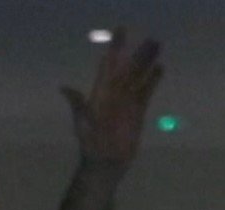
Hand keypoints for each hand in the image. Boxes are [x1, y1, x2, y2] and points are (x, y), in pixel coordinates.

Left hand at [63, 30, 164, 170]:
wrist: (105, 162)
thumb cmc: (90, 143)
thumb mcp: (82, 122)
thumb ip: (78, 104)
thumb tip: (64, 88)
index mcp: (100, 93)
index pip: (108, 66)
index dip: (115, 49)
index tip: (121, 32)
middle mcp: (114, 94)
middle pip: (128, 69)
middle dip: (138, 54)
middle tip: (151, 39)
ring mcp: (126, 102)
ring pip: (138, 77)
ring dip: (147, 63)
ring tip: (157, 46)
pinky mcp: (137, 112)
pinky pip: (145, 92)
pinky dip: (152, 81)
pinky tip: (159, 69)